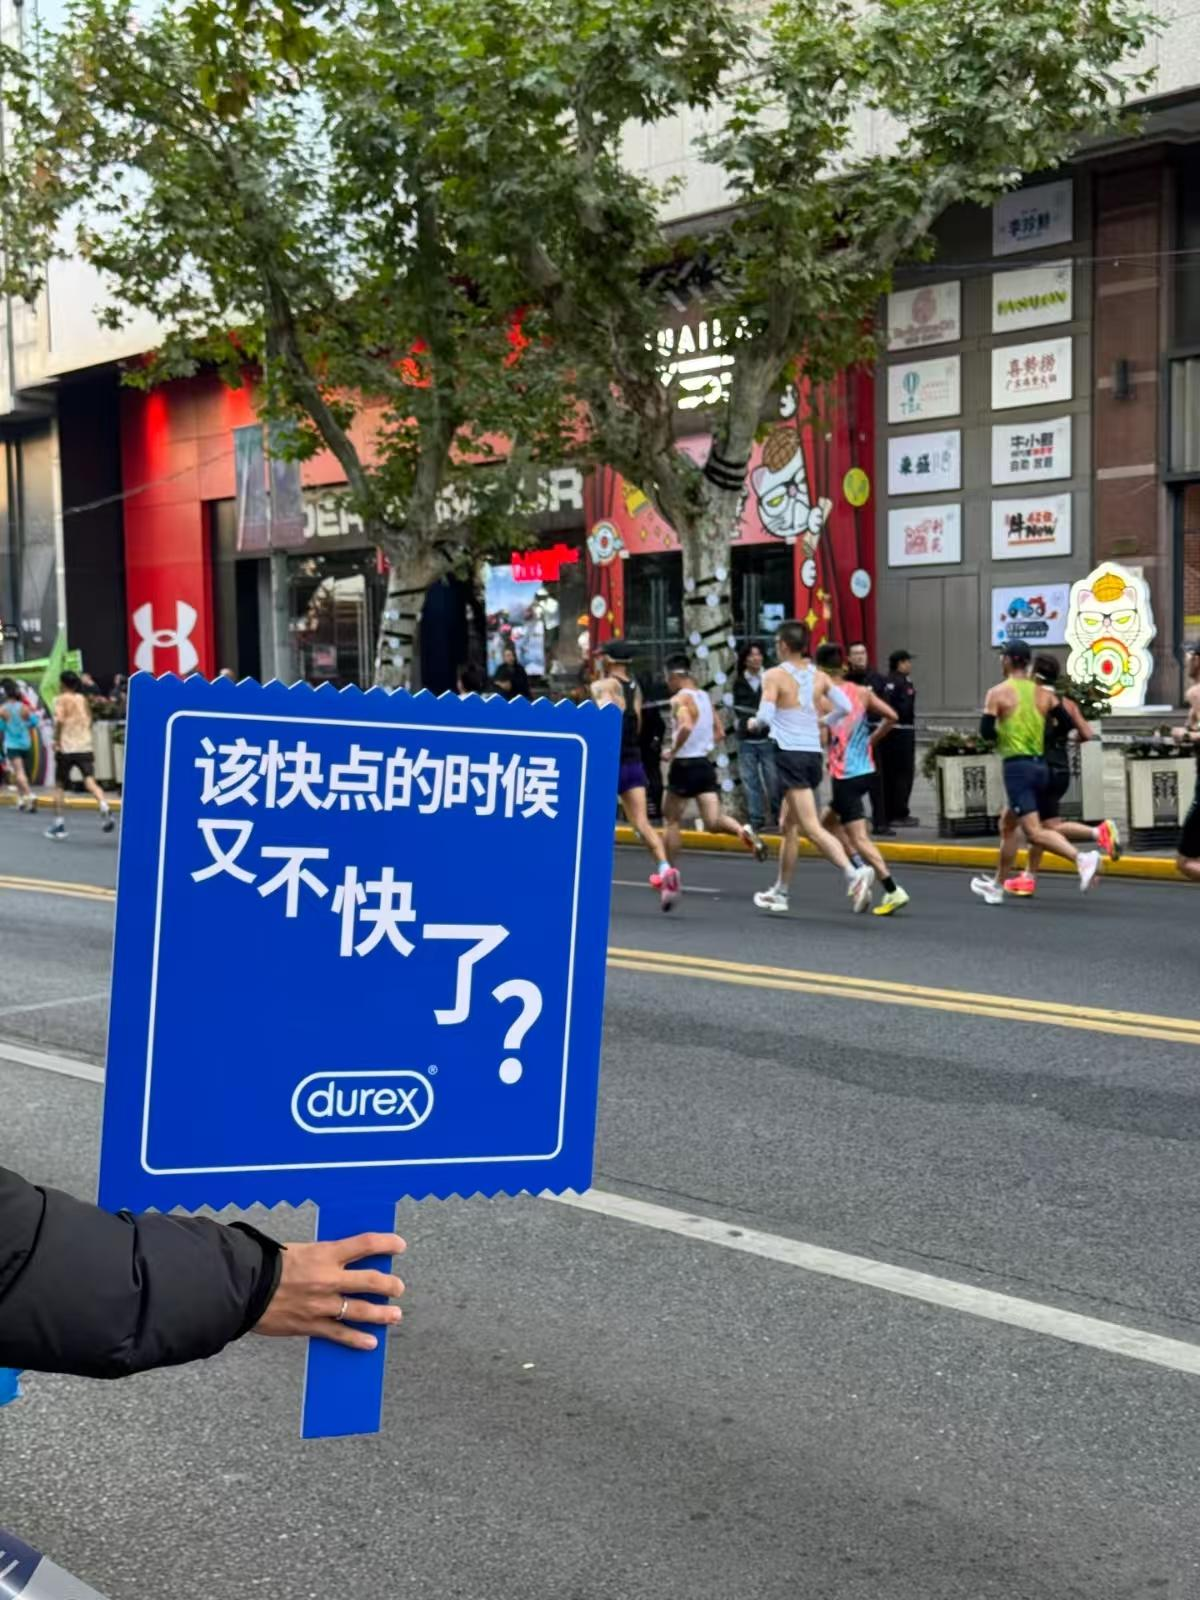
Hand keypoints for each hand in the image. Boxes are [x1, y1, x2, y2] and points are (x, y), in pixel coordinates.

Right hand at [252, 1232, 405, 1350]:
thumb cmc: (265, 1265)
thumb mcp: (298, 1250)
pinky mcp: (311, 1325)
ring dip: (382, 1314)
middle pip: (371, 1281)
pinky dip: (357, 1340)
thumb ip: (321, 1255)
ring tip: (395, 1315)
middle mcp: (329, 1278)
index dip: (387, 1243)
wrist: (242, 1287)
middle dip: (390, 1285)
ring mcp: (322, 1304)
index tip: (400, 1245)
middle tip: (398, 1288)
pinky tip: (370, 1343)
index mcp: (325, 1253)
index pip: (365, 1243)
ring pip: (362, 1310)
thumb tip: (339, 1257)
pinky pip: (340, 1335)